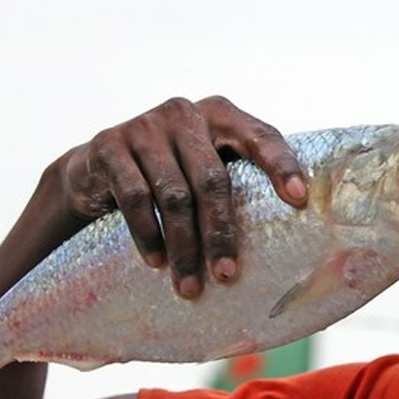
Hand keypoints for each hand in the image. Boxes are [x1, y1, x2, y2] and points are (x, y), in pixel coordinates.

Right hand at [56, 96, 306, 297]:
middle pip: (212, 179)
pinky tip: (157, 262)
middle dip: (221, 232)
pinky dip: (148, 234)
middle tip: (227, 275)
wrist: (98, 166)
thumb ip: (245, 180)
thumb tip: (300, 228)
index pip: (261, 136)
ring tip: (191, 285)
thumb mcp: (209, 166)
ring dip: (184, 246)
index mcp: (221, 115)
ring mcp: (144, 126)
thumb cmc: (174, 172)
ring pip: (173, 195)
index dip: (282, 166)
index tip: (299, 200)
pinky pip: (134, 196)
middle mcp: (184, 113)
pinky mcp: (109, 144)